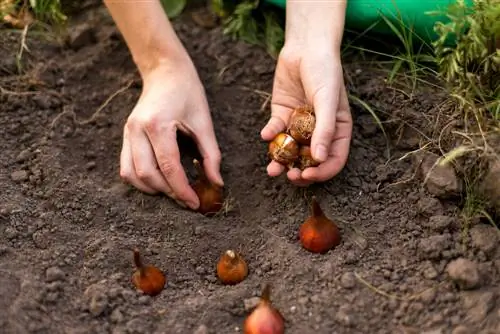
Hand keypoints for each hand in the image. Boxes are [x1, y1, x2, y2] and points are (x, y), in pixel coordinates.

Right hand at [119, 59, 223, 208]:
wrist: (165, 71)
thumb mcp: (204, 122)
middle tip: (187, 199)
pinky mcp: (126, 135)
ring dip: (152, 189)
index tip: (195, 203)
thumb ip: (211, 155)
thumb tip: (217, 184)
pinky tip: (160, 181)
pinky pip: (126, 167)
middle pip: (147, 174)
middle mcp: (137, 130)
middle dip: (168, 192)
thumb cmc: (188, 93)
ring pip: (131, 175)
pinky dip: (141, 180)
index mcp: (157, 124)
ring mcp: (128, 133)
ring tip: (174, 192)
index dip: (182, 189)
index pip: (168, 167)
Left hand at [261, 46, 352, 186]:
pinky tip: (266, 134)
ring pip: (290, 150)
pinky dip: (270, 135)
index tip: (308, 176)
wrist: (306, 47)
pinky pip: (276, 131)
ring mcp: (299, 125)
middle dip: (299, 171)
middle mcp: (319, 131)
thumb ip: (325, 130)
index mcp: (337, 131)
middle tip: (289, 176)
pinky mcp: (282, 115)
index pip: (333, 160)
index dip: (322, 172)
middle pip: (310, 160)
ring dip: (281, 161)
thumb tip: (320, 159)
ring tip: (272, 169)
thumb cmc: (325, 72)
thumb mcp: (328, 101)